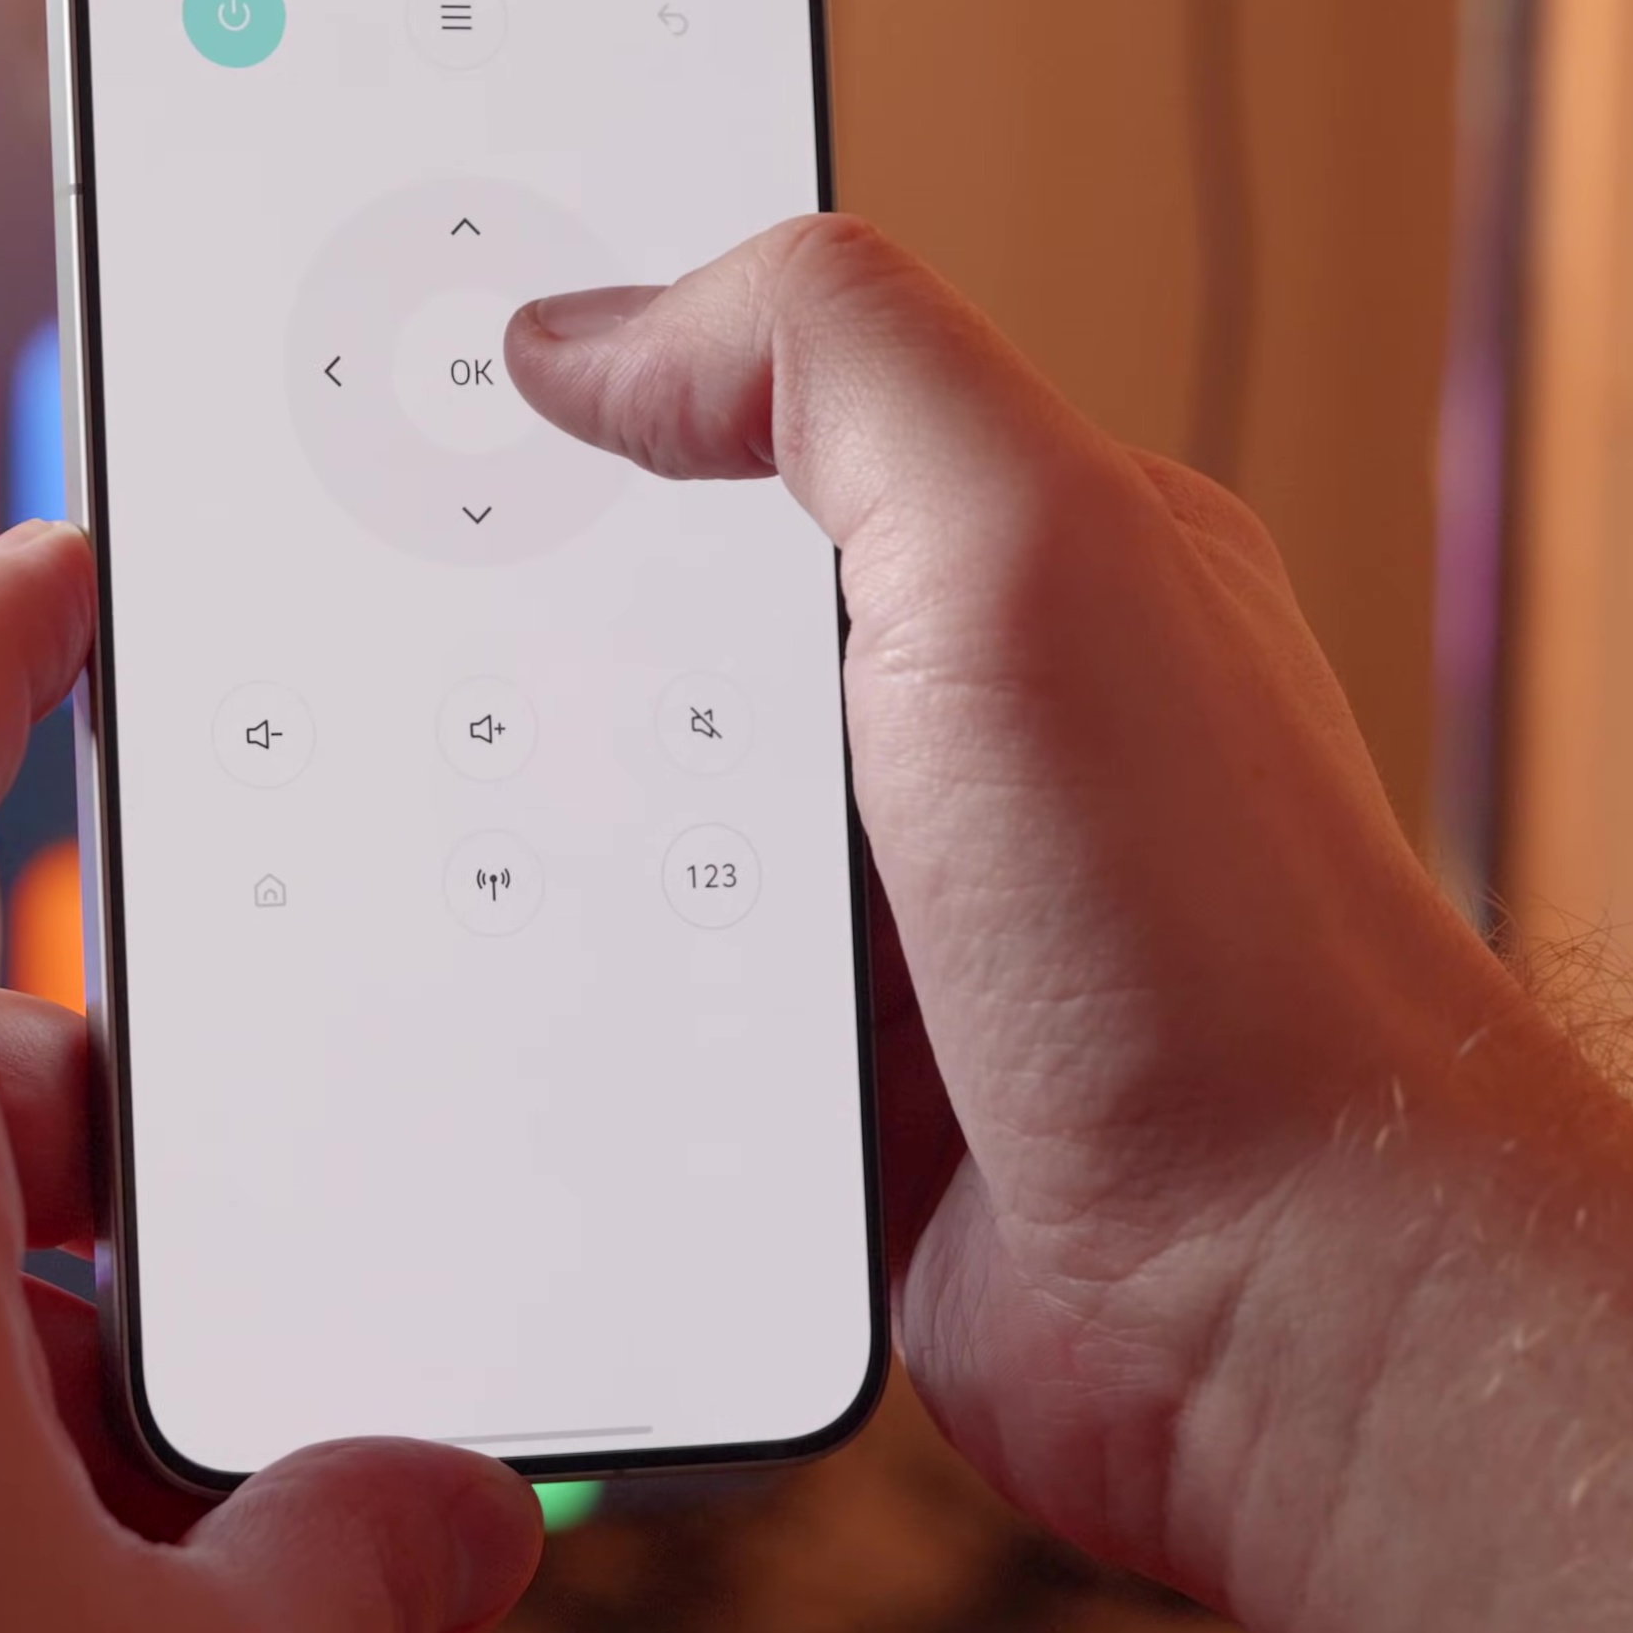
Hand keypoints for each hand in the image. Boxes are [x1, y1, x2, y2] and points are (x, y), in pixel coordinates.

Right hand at [509, 217, 1532, 1604]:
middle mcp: (961, 729)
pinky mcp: (837, 1089)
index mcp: (1021, 554)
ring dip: (536, 840)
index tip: (418, 376)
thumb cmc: (1208, 937)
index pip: (773, 412)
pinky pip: (644, 1013)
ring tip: (394, 818)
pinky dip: (574, 1009)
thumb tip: (597, 325)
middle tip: (354, 611)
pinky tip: (503, 993)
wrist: (1278, 1307)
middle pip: (665, 630)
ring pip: (632, 830)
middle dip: (526, 630)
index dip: (602, 388)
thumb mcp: (1018, 546)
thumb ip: (831, 368)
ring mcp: (896, 919)